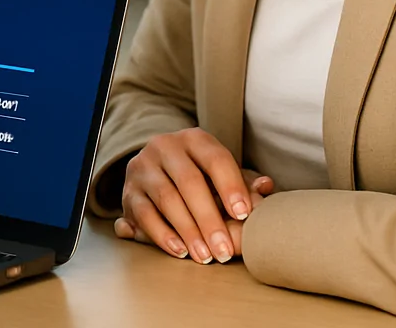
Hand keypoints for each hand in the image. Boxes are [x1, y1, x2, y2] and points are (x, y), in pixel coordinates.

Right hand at [111, 128, 275, 264]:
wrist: (156, 173)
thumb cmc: (199, 176)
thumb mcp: (221, 175)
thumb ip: (244, 182)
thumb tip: (266, 186)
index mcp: (194, 139)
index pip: (215, 158)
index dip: (231, 186)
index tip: (243, 215)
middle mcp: (165, 147)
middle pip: (189, 181)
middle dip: (209, 219)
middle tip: (224, 250)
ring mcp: (143, 167)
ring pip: (166, 198)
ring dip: (188, 231)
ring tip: (205, 256)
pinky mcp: (129, 191)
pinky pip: (144, 213)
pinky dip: (162, 234)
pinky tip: (180, 250)